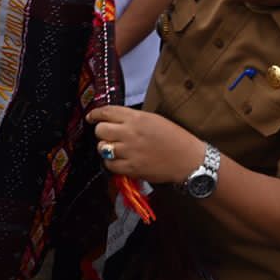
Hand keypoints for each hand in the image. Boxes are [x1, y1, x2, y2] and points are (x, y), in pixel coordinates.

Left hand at [85, 106, 202, 184]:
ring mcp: (130, 151)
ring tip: (115, 149)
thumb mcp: (153, 119)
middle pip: (100, 130)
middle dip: (101, 132)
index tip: (91, 117)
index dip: (95, 114)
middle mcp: (130, 133)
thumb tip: (114, 120)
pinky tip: (119, 161)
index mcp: (136, 118)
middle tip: (108, 135)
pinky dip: (111, 163)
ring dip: (105, 148)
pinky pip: (109, 164)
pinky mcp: (131, 167)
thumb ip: (132, 119)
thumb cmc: (175, 138)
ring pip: (102, 148)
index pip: (106, 112)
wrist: (188, 159)